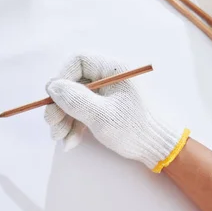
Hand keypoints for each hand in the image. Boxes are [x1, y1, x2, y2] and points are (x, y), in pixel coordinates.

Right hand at [45, 54, 188, 171]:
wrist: (160, 149)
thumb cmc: (135, 128)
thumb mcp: (101, 115)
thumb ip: (75, 99)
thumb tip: (52, 86)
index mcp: (113, 70)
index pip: (79, 61)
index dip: (62, 77)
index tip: (52, 98)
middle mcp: (109, 78)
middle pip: (74, 83)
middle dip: (60, 105)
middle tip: (51, 124)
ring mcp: (108, 94)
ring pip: (76, 99)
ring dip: (64, 118)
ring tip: (59, 138)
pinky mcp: (107, 109)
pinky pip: (84, 111)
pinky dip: (75, 125)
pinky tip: (70, 142)